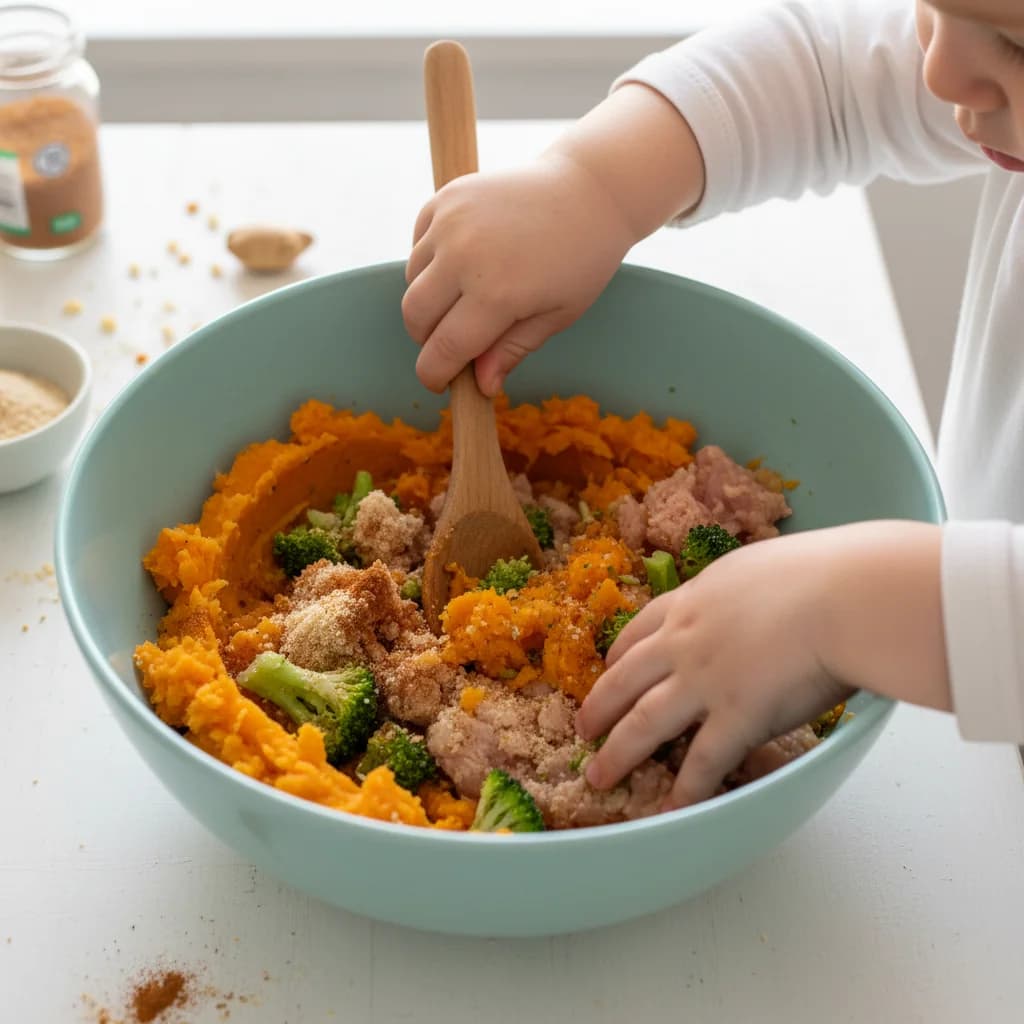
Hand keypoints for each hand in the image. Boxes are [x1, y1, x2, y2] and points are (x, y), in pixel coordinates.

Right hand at [402, 152, 634, 395]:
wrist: (589, 190)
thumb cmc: (581, 260)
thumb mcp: (556, 316)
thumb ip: (511, 350)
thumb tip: (481, 386)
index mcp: (496, 294)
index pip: (444, 349)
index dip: (435, 373)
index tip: (439, 383)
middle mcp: (465, 256)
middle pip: (415, 316)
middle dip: (427, 339)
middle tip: (452, 343)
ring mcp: (451, 222)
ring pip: (412, 280)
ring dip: (429, 300)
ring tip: (465, 298)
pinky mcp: (446, 198)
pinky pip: (418, 244)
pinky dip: (430, 263)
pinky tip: (462, 264)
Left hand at [575, 521, 946, 810]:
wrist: (844, 595)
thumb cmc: (820, 573)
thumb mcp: (757, 566)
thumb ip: (741, 589)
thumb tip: (752, 594)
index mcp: (693, 601)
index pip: (641, 629)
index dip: (618, 655)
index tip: (607, 669)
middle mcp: (685, 641)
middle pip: (626, 679)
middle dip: (600, 706)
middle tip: (583, 729)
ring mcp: (704, 681)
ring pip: (644, 723)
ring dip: (618, 753)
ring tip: (598, 775)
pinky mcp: (736, 716)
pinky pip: (702, 762)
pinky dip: (685, 791)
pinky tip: (671, 811)